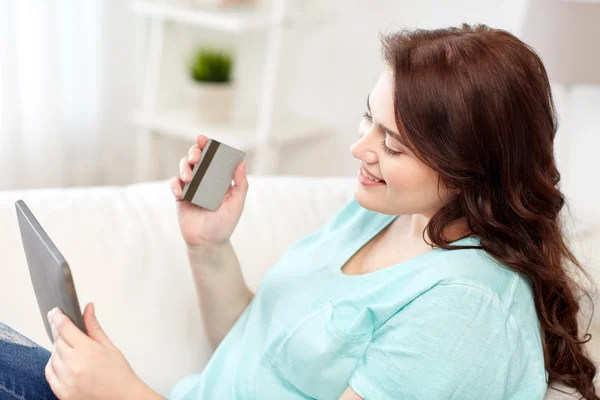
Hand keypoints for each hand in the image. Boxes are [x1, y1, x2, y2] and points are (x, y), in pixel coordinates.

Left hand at [45, 303, 159, 399]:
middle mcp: (74, 365)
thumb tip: (88, 308)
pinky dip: (53, 364)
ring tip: (73, 350)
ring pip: (52, 356)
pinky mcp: (61, 392)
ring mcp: (66, 380)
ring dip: (58, 349)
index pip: (65, 328)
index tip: (55, 312)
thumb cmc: (119, 374)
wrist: (122, 398)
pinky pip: (49, 372)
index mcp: (87, 351)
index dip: (58, 317)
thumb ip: (94, 326)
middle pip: (57, 340)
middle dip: (60, 332)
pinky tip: (64, 362)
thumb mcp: (109, 346)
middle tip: (66, 329)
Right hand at [170, 134, 248, 247]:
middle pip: (196, 158)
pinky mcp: (180, 197)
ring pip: (184, 168)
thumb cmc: (224, 224)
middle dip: (194, 152)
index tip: (203, 139)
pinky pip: (174, 184)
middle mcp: (205, 180)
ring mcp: (192, 187)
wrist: (208, 243)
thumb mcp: (236, 204)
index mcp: (219, 178)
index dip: (207, 146)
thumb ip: (240, 184)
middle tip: (196, 157)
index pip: (213, 157)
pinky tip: (180, 192)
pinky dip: (175, 184)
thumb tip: (242, 163)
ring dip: (184, 167)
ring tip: (189, 178)